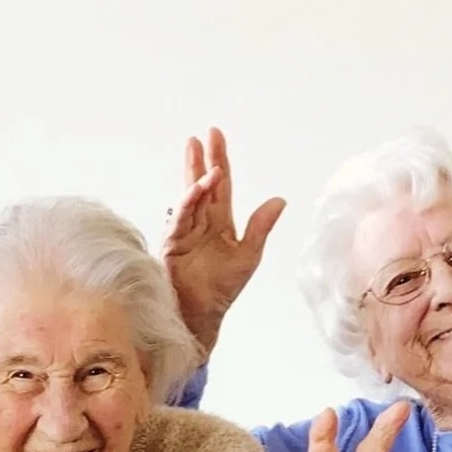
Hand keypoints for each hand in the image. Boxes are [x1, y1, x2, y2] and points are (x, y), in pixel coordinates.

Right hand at [161, 128, 286, 356]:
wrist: (201, 316)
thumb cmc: (222, 290)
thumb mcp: (248, 255)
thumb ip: (261, 227)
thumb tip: (279, 199)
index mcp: (220, 223)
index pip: (221, 187)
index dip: (220, 161)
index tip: (215, 136)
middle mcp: (200, 224)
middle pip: (201, 186)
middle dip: (200, 161)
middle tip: (200, 136)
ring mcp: (184, 233)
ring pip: (189, 199)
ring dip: (195, 178)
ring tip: (201, 158)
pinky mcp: (172, 245)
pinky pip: (180, 219)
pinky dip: (188, 203)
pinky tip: (196, 189)